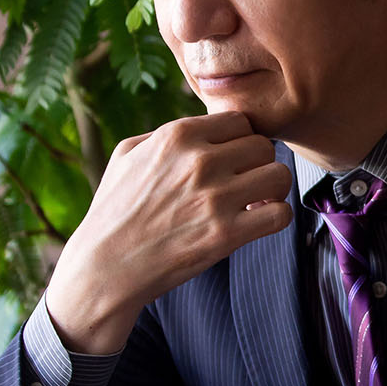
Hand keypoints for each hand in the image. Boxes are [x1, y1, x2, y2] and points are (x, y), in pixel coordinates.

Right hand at [43, 111, 292, 353]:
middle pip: (264, 146)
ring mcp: (215, 198)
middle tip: (245, 183)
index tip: (232, 160)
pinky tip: (256, 222)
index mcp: (177, 135)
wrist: (106, 265)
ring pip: (279, 175)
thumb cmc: (113, 209)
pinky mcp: (226, 235)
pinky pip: (280, 214)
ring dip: (272, 189)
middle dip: (257, 164)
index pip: (240, 120)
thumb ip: (164, 133)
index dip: (239, 141)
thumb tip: (202, 128)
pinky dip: (275, 217)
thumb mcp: (126, 154)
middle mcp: (200, 161)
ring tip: (255, 202)